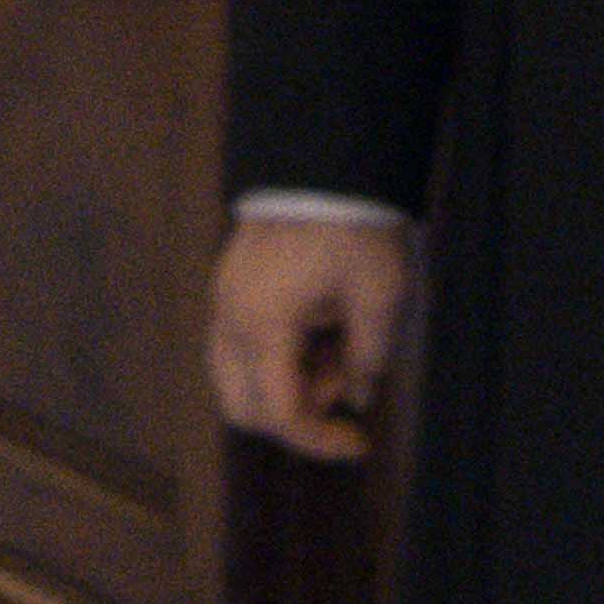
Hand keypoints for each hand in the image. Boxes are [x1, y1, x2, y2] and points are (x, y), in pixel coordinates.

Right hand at [210, 206, 416, 459]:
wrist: (324, 159)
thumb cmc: (352, 225)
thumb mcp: (379, 297)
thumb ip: (368, 357)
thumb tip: (357, 395)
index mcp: (264, 326)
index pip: (281, 414)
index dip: (320, 441)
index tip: (359, 444)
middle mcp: (231, 319)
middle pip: (243, 408)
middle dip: (295, 414)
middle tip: (342, 380)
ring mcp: (224, 301)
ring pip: (238, 378)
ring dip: (287, 382)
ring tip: (335, 340)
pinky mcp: (232, 287)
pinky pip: (243, 345)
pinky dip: (278, 355)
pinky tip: (320, 323)